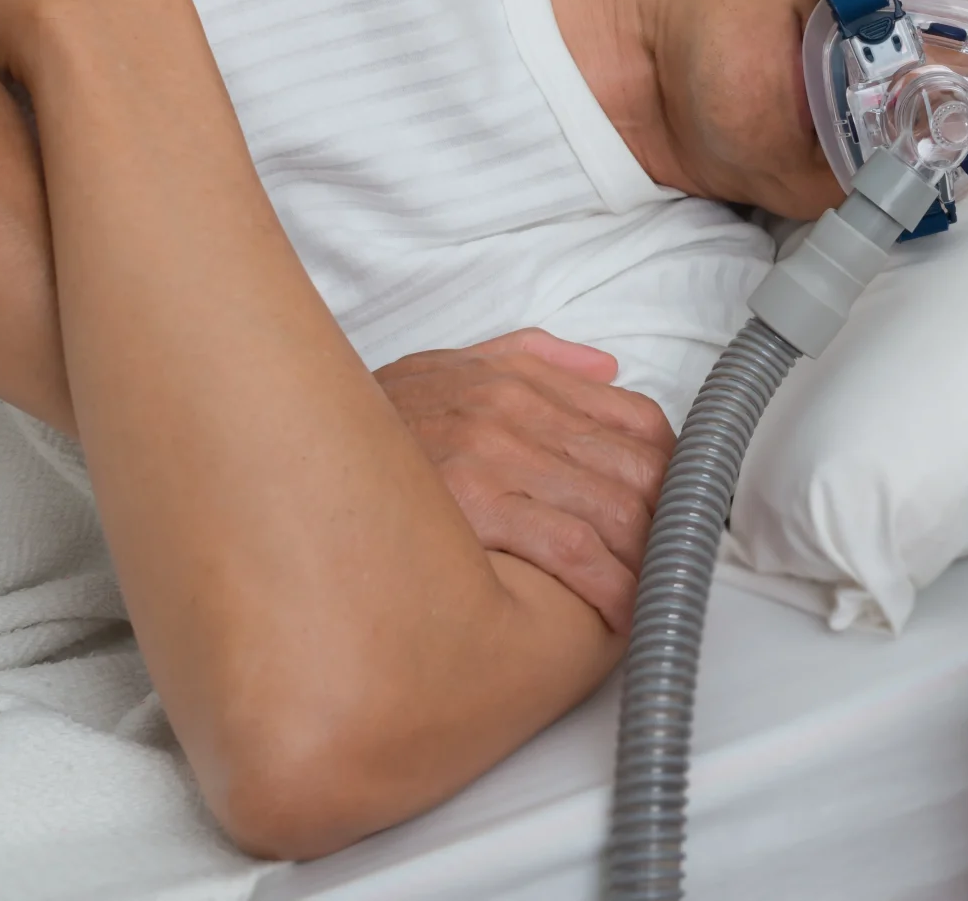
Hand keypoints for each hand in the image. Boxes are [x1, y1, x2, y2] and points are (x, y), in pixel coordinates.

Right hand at [375, 329, 675, 631]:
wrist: (287, 444)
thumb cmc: (375, 424)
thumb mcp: (451, 367)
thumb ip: (532, 357)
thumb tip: (606, 367)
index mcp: (519, 380)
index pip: (637, 423)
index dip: (673, 474)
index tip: (681, 513)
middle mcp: (514, 410)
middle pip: (635, 470)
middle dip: (668, 525)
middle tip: (676, 568)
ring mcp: (494, 455)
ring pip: (612, 509)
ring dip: (646, 561)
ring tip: (655, 598)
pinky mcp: (473, 504)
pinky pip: (569, 547)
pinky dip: (607, 583)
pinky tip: (618, 610)